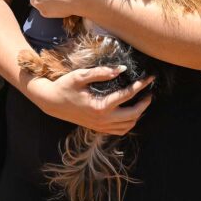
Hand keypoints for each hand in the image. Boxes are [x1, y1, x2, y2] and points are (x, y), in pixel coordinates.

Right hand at [26, 66, 152, 134]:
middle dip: (144, 103)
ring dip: (138, 113)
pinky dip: (129, 123)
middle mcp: (103, 119)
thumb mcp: (81, 76)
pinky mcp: (98, 129)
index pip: (127, 95)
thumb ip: (102, 72)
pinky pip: (120, 130)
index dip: (141, 85)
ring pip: (128, 125)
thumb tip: (122, 69)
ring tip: (141, 101)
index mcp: (100, 106)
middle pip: (133, 114)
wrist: (51, 102)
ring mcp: (101, 126)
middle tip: (149, 92)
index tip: (149, 78)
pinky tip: (130, 112)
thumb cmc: (65, 86)